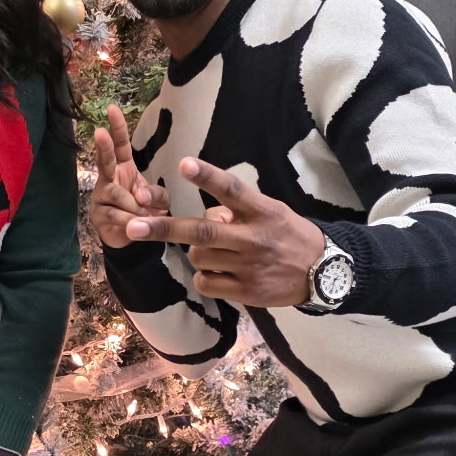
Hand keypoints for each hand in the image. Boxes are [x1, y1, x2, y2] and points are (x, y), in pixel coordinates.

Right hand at [90, 104, 168, 249]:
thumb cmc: (145, 211)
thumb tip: (140, 195)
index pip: (120, 145)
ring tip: (143, 214)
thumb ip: (155, 193)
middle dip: (103, 146)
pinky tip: (135, 224)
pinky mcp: (97, 215)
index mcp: (123, 168)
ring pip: (115, 193)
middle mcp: (108, 178)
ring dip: (132, 205)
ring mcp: (100, 196)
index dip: (117, 128)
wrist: (134, 238)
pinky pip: (114, 214)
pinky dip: (129, 219)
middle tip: (100, 132)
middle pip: (104, 159)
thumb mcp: (159, 200)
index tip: (112, 108)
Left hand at [123, 156, 326, 305]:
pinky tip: (222, 273)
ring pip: (199, 258)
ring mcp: (249, 267)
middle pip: (202, 232)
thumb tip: (208, 213)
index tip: (184, 164)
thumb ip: (238, 209)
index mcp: (262, 211)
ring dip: (198, 253)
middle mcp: (254, 238)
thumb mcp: (271, 211)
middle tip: (132, 227)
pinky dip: (205, 276)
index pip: (232, 190)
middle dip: (164, 229)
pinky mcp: (246, 292)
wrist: (323, 272)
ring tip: (219, 252)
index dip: (208, 176)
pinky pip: (206, 282)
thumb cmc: (288, 235)